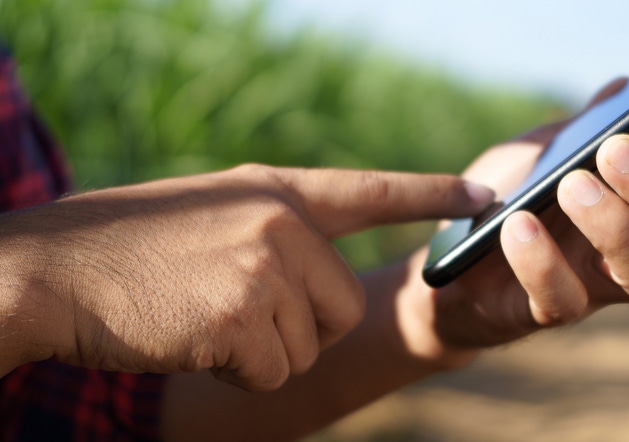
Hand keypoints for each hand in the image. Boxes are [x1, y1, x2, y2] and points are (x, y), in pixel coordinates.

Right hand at [0, 165, 493, 390]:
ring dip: (262, 348)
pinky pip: (275, 371)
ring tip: (205, 316)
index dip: (433, 193)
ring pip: (308, 344)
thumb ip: (280, 232)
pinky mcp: (244, 317)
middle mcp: (282, 223)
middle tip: (238, 309)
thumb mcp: (218, 214)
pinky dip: (239, 371)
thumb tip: (329, 273)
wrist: (58, 269)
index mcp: (277, 192)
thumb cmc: (134, 246)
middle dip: (302, 324)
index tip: (487, 193)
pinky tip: (195, 339)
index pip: (373, 190)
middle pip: (344, 304)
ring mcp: (265, 267)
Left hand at [398, 79, 628, 363]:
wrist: (450, 259)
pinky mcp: (548, 312)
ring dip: (616, 227)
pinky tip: (519, 225)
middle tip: (615, 150)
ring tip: (570, 185)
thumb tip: (624, 87)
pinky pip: (564, 301)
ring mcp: (595, 284)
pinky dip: (543, 263)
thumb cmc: (506, 199)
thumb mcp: (538, 153)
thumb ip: (580, 126)